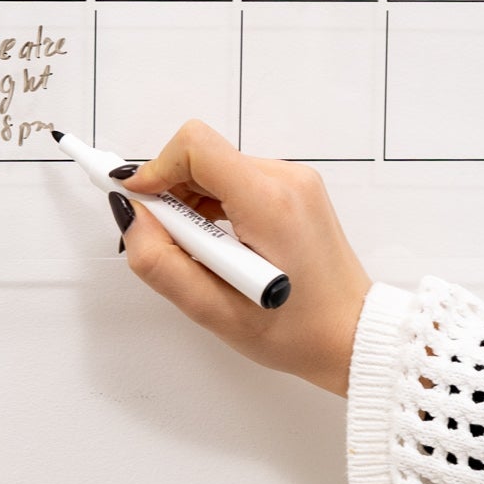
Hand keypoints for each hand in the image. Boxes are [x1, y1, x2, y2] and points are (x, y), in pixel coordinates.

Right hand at [116, 119, 371, 396]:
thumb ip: (160, 262)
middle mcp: (286, 179)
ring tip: (202, 254)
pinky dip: (216, 205)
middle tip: (170, 243)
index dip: (156, 170)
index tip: (141, 205)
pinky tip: (221, 246)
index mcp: (268, 203)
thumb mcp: (213, 311)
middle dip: (173, 193)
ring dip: (194, 202)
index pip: (195, 146)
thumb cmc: (293, 333)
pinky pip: (238, 179)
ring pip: (218, 167)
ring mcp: (296, 181)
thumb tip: (129, 213)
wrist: (353, 337)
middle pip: (203, 156)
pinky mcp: (297, 190)